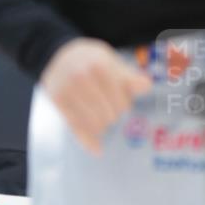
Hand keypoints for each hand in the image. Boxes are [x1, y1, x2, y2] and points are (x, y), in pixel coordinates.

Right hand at [40, 38, 151, 154]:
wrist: (57, 56)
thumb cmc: (90, 61)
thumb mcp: (111, 62)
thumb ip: (129, 78)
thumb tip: (147, 86)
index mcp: (100, 67)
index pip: (122, 102)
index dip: (124, 104)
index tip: (121, 100)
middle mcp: (82, 78)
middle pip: (109, 115)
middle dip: (112, 114)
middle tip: (107, 106)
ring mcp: (68, 90)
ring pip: (95, 124)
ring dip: (102, 126)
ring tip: (99, 115)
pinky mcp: (58, 102)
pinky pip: (76, 128)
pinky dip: (88, 141)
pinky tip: (97, 149)